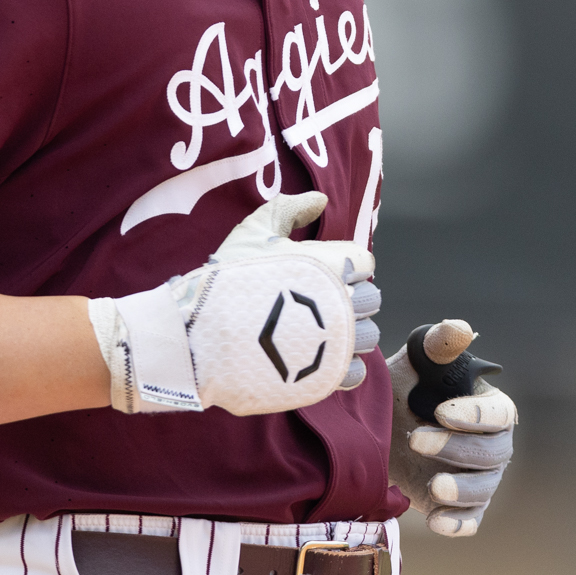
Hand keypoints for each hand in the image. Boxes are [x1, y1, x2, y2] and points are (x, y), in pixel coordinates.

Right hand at [89, 193, 377, 415]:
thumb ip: (290, 209)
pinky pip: (356, 371)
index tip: (317, 275)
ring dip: (348, 334)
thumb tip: (321, 199)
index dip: (342, 267)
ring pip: (366, 335)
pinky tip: (315, 359)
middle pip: (370, 298)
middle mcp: (347, 302)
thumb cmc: (231, 278)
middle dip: (349, 300)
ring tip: (312, 334)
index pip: (363, 263)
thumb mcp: (255, 231)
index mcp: (335, 264)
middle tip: (314, 305)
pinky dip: (342, 366)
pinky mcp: (330, 375)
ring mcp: (341, 342)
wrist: (206, 334)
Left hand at [386, 321, 514, 536]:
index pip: (497, 415)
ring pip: (484, 491)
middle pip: (492, 455)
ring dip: (461, 491)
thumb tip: (460, 330)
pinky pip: (470, 522)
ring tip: (433, 488)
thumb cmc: (406, 389)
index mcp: (490, 410)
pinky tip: (436, 521)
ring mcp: (479, 480)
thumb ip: (439, 346)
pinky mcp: (460, 508)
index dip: (473, 416)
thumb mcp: (417, 364)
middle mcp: (493, 447)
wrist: (380, 430)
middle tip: (416, 440)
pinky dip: (457, 525)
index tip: (440, 412)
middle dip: (455, 450)